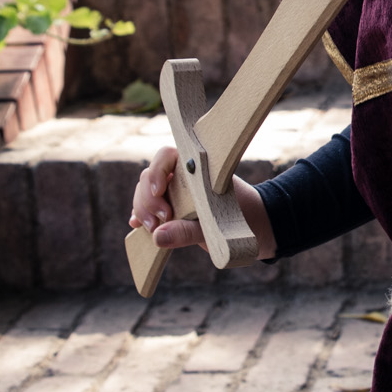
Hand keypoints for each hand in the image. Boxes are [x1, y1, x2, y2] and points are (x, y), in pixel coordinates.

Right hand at [129, 144, 275, 260]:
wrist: (253, 228)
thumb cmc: (239, 221)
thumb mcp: (216, 229)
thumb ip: (188, 232)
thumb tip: (157, 235)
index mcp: (196, 170)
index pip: (166, 156)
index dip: (157, 171)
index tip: (158, 192)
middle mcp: (182, 177)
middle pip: (149, 177)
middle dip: (147, 199)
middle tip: (159, 222)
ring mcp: (173, 192)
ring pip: (145, 192)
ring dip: (143, 210)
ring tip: (153, 230)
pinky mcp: (169, 209)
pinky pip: (148, 208)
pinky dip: (141, 216)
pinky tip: (138, 227)